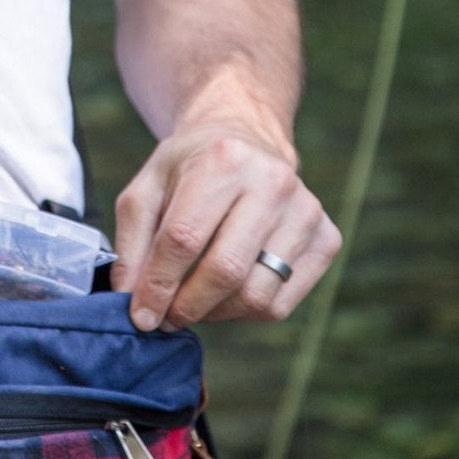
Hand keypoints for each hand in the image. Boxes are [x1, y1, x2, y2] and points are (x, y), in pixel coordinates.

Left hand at [111, 91, 339, 330]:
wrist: (247, 139)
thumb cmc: (191, 167)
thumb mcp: (148, 187)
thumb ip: (132, 242)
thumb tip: (131, 300)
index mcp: (224, 160)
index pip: (185, 238)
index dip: (158, 285)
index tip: (140, 315)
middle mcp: (273, 182)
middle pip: (226, 270)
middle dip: (186, 306)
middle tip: (164, 318)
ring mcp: (307, 212)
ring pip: (257, 296)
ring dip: (216, 313)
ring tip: (193, 302)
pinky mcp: (327, 239)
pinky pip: (281, 303)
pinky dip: (245, 312)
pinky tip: (226, 294)